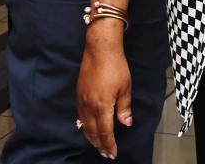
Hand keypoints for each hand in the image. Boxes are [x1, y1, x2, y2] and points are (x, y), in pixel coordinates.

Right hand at [77, 25, 132, 159]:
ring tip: (98, 145)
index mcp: (102, 106)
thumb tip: (126, 124)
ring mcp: (82, 101)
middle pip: (92, 132)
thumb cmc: (116, 67)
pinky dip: (84, 127)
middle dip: (100, 145)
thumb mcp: (126, 87)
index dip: (109, 144)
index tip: (113, 153)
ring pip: (84, 126)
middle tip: (106, 154)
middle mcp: (89, 106)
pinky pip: (80, 116)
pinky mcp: (78, 95)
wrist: (100, 51)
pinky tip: (88, 128)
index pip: (105, 132)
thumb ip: (124, 108)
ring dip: (91, 137)